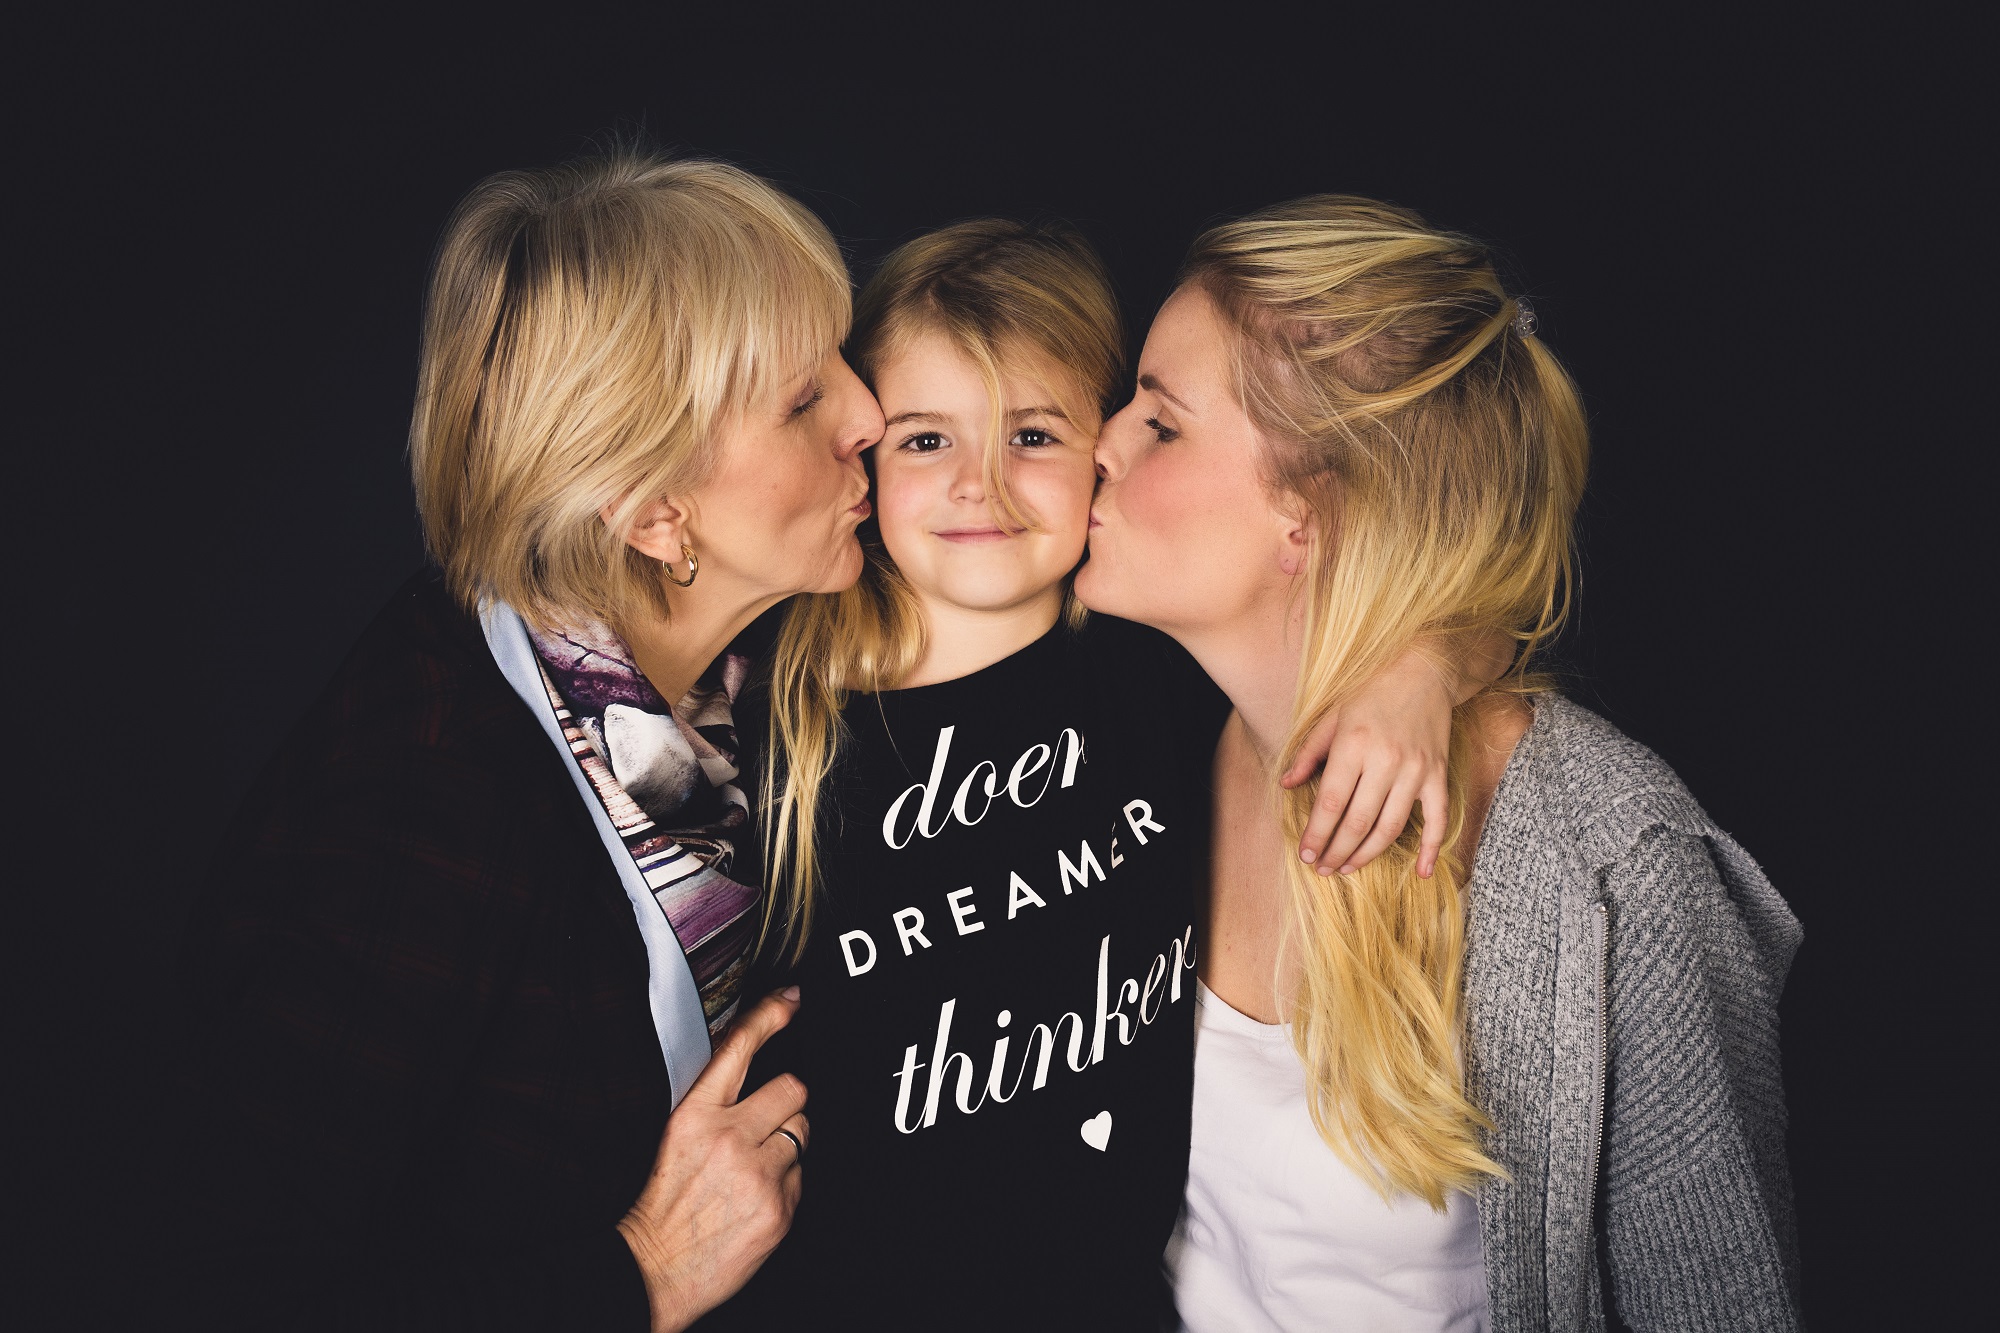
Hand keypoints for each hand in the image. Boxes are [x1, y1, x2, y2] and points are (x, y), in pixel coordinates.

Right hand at [616, 987, 809, 1332]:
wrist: (652, 1270)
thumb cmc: (661, 1206)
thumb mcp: (676, 1139)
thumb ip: (715, 1107)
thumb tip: (756, 1082)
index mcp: (695, 1115)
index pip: (738, 1048)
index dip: (769, 1016)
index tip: (790, 998)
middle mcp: (729, 1137)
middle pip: (794, 1087)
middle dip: (788, 1103)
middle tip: (768, 1126)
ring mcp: (759, 1172)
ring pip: (803, 1131)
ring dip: (788, 1145)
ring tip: (757, 1170)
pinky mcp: (780, 1206)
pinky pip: (804, 1175)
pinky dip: (788, 1184)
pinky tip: (759, 1199)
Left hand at [1280, 650, 1454, 878]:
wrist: (1425, 671)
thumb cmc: (1371, 693)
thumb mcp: (1332, 716)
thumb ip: (1309, 753)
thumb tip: (1286, 785)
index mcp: (1354, 745)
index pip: (1331, 803)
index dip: (1317, 834)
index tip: (1305, 854)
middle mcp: (1385, 761)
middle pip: (1357, 821)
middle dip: (1336, 851)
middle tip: (1322, 869)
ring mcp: (1415, 770)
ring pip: (1390, 827)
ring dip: (1367, 854)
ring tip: (1348, 868)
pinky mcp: (1438, 775)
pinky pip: (1438, 820)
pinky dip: (1432, 849)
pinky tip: (1422, 874)